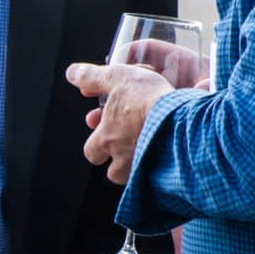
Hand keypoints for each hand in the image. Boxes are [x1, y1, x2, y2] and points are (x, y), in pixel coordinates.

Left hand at [67, 60, 174, 184]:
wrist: (183, 118)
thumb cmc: (149, 99)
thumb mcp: (118, 78)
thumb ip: (93, 77)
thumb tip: (72, 73)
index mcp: (107, 140)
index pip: (91, 153)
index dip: (97, 144)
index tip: (106, 132)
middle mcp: (123, 160)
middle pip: (113, 172)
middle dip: (118, 161)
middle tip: (129, 144)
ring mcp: (145, 170)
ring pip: (135, 177)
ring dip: (139, 166)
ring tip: (150, 153)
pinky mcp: (167, 175)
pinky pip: (159, 179)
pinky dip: (161, 170)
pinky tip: (170, 158)